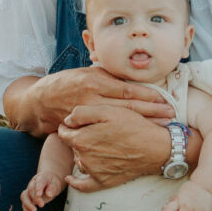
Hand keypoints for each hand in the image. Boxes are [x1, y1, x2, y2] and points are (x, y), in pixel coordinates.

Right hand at [22, 169, 67, 210]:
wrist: (49, 182)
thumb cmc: (52, 183)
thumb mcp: (56, 184)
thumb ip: (53, 188)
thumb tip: (49, 194)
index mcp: (41, 178)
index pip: (39, 182)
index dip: (38, 188)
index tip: (39, 194)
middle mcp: (32, 184)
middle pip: (31, 190)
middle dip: (35, 198)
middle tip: (42, 205)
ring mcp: (29, 191)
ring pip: (24, 196)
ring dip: (28, 204)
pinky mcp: (28, 198)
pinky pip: (24, 204)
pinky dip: (26, 210)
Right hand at [34, 66, 174, 127]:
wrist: (40, 101)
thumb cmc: (66, 84)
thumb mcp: (86, 74)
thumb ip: (107, 77)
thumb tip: (131, 79)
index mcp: (95, 80)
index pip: (127, 89)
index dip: (148, 95)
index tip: (165, 98)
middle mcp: (92, 97)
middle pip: (128, 105)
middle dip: (152, 110)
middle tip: (171, 114)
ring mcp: (88, 115)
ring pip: (121, 120)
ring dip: (143, 123)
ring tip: (162, 125)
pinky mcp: (83, 128)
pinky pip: (107, 130)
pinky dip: (124, 133)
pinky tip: (137, 135)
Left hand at [59, 105, 171, 191]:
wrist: (154, 148)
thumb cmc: (132, 126)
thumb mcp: (107, 110)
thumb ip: (82, 113)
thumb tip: (66, 120)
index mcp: (81, 139)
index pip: (63, 132)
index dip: (69, 125)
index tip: (79, 122)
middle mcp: (83, 158)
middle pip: (71, 146)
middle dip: (77, 138)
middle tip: (94, 131)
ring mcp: (93, 172)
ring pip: (79, 161)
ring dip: (82, 154)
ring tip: (99, 145)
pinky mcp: (103, 182)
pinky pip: (83, 186)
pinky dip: (75, 183)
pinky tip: (70, 179)